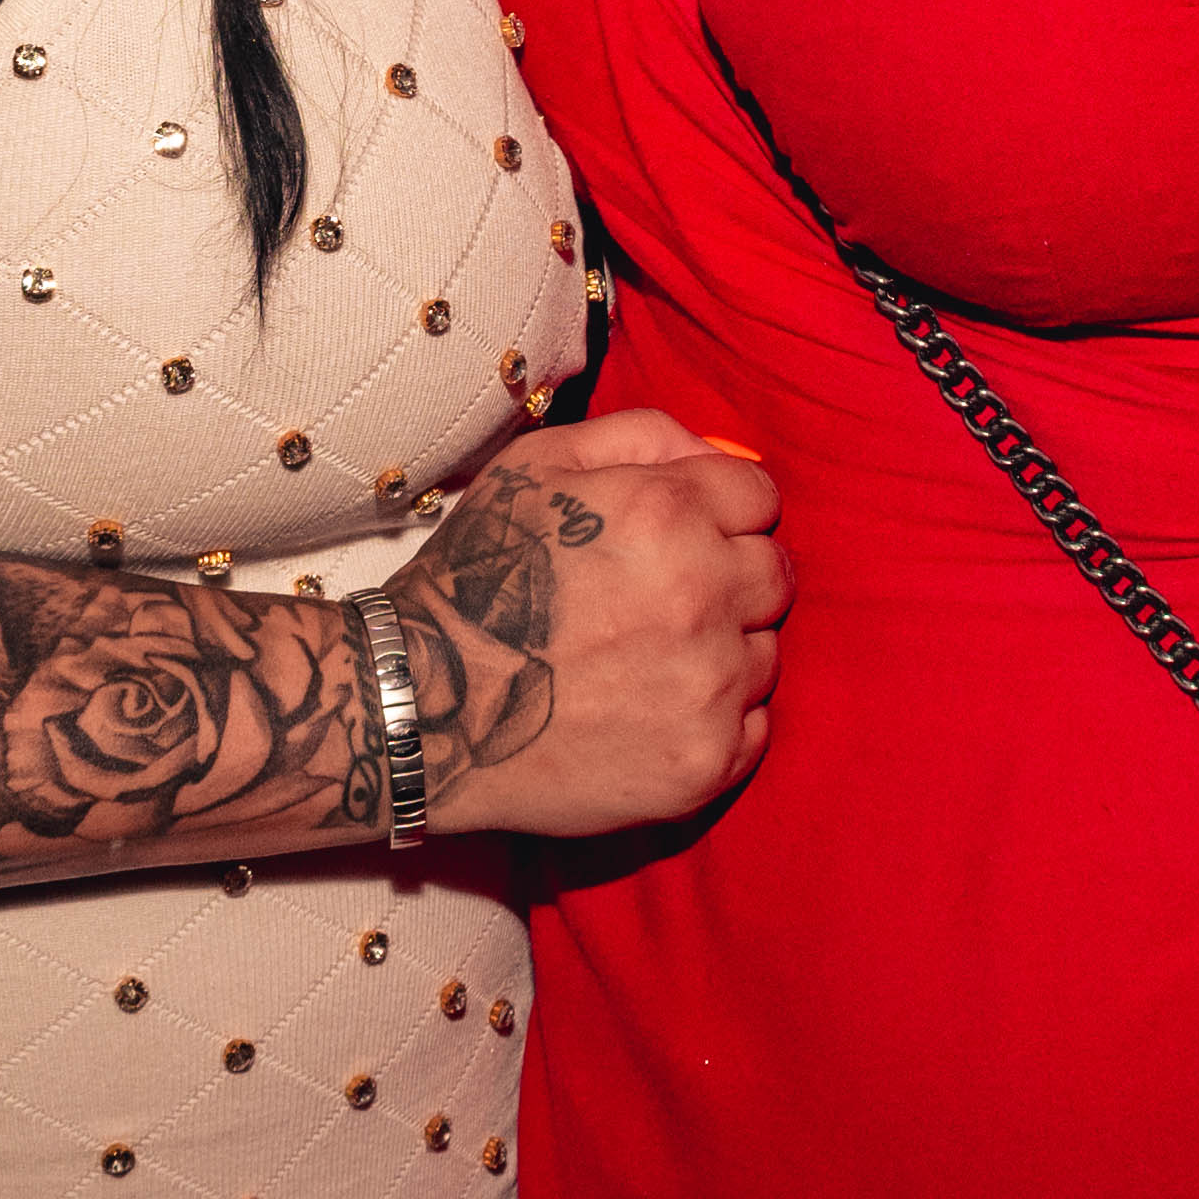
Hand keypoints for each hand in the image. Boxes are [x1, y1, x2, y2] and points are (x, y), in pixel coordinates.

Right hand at [404, 406, 784, 837]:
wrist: (423, 707)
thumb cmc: (479, 578)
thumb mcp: (539, 465)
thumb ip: (644, 436)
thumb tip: (722, 455)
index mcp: (668, 512)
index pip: (760, 496)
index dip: (717, 513)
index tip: (674, 540)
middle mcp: (702, 594)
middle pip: (776, 574)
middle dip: (729, 579)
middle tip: (657, 604)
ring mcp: (709, 685)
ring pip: (766, 652)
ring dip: (723, 651)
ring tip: (643, 662)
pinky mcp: (705, 761)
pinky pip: (755, 726)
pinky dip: (716, 719)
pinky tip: (650, 712)